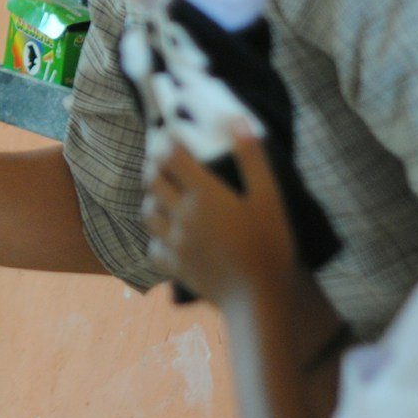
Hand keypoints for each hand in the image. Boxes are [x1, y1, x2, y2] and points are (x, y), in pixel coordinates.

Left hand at [142, 124, 296, 306]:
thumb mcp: (268, 197)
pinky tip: (169, 236)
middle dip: (154, 165)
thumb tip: (237, 120)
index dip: (168, 142)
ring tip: (164, 193)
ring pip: (147, 212)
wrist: (259, 298)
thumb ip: (252, 157)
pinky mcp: (175, 267)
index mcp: (203, 194)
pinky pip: (153, 248)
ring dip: (152, 198)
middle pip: (152, 180)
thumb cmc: (270, 244)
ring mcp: (175, 242)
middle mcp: (182, 215)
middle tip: (164, 160)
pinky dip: (156, 238)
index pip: (171, 157)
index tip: (173, 136)